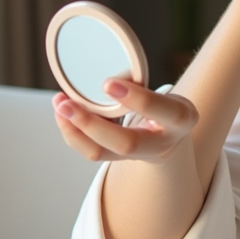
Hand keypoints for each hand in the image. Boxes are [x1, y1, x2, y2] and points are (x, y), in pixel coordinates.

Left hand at [52, 78, 197, 163]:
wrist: (171, 140)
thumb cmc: (166, 109)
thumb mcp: (165, 95)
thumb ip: (140, 89)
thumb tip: (104, 78)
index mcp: (180, 119)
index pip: (160, 109)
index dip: (135, 98)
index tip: (107, 83)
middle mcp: (162, 143)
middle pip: (126, 143)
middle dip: (92, 125)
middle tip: (66, 104)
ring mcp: (139, 156)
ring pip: (102, 152)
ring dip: (74, 131)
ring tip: (59, 106)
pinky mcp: (118, 160)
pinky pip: (92, 151)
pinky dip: (74, 133)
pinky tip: (64, 115)